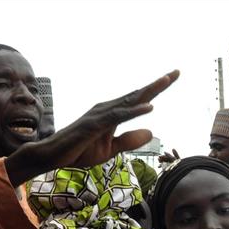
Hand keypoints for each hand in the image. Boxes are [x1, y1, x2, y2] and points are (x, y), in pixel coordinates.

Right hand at [6, 70, 179, 185]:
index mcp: (112, 114)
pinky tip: (149, 108)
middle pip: (137, 95)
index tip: (172, 77)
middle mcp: (107, 109)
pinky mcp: (94, 125)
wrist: (52, 156)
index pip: (138, 100)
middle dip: (157, 84)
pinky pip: (117, 117)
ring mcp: (100, 115)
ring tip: (166, 81)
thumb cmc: (79, 150)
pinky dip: (133, 112)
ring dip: (148, 92)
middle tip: (176, 72)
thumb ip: (130, 140)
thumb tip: (151, 131)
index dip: (155, 90)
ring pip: (129, 102)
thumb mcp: (111, 150)